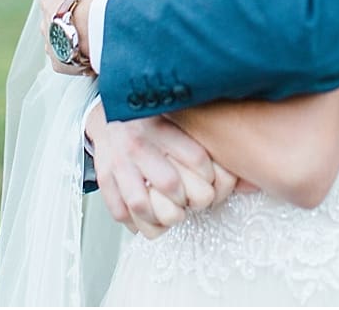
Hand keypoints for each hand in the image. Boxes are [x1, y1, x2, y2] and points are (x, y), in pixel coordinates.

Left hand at [40, 0, 127, 73]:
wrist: (96, 29)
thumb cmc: (95, 0)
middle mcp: (45, 23)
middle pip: (68, 17)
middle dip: (84, 17)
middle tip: (105, 17)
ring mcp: (52, 45)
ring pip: (70, 38)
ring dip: (82, 37)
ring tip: (102, 36)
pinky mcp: (61, 64)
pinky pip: (74, 59)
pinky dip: (84, 55)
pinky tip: (98, 50)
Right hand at [86, 106, 214, 237]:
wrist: (110, 116)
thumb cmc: (151, 121)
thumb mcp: (177, 115)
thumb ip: (200, 131)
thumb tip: (233, 153)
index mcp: (163, 126)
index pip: (197, 159)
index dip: (211, 178)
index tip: (212, 183)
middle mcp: (139, 144)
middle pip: (169, 184)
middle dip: (185, 200)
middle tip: (191, 202)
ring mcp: (119, 162)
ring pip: (141, 204)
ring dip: (160, 217)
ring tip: (172, 216)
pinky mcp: (105, 177)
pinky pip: (119, 211)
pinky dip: (136, 223)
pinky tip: (149, 221)